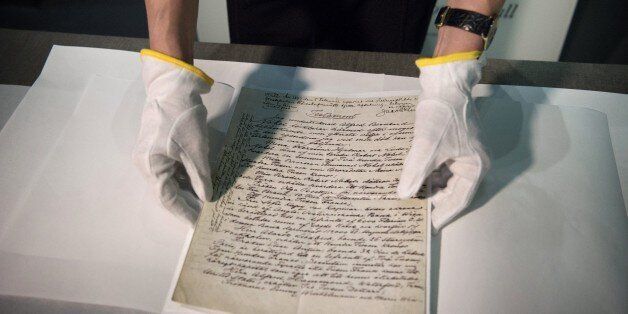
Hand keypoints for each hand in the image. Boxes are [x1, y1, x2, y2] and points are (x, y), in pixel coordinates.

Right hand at [133, 49, 213, 223]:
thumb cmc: (182, 118)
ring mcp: (151, 155)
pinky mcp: (159, 147)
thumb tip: (207, 198)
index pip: (167, 198)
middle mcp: (146, 164)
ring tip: (206, 202)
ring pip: (169, 180)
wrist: (173, 86)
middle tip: (206, 215)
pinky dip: (185, 177)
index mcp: (150, 166)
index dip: (184, 212)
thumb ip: (201, 178)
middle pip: (166, 192)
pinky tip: (200, 184)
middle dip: (186, 203)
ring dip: (187, 191)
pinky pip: (171, 169)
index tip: (199, 224)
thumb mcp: (196, 150)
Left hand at [397, 52, 489, 231]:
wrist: (444, 83)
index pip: (459, 200)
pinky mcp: (450, 146)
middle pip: (451, 191)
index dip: (442, 215)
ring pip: (443, 179)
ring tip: (408, 199)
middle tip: (413, 214)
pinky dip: (425, 174)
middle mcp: (471, 164)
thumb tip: (402, 196)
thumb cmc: (442, 114)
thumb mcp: (427, 146)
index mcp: (475, 167)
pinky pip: (438, 167)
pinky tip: (410, 179)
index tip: (428, 228)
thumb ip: (415, 172)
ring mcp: (461, 154)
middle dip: (432, 201)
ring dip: (427, 188)